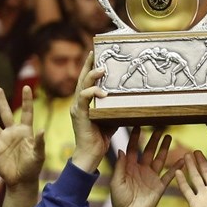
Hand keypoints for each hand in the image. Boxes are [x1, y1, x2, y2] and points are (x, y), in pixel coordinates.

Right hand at [0, 87, 44, 186]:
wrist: (21, 181)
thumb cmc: (33, 168)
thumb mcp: (38, 155)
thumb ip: (39, 143)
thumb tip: (42, 130)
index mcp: (25, 132)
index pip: (26, 113)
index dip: (27, 100)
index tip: (27, 86)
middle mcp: (12, 133)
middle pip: (6, 114)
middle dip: (2, 101)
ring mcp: (2, 140)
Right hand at [69, 53, 113, 172]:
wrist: (91, 154)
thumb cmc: (101, 137)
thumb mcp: (111, 117)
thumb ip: (114, 107)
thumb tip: (129, 99)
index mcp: (84, 102)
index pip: (86, 81)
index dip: (90, 67)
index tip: (96, 54)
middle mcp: (78, 102)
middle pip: (81, 78)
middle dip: (88, 64)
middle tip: (94, 52)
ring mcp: (77, 108)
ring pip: (81, 86)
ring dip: (91, 76)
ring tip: (102, 69)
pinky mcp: (79, 115)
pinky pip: (83, 99)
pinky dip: (93, 93)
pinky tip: (102, 92)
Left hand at [109, 129, 174, 206]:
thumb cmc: (119, 199)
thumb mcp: (117, 182)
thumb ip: (120, 166)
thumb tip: (121, 150)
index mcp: (130, 167)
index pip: (133, 149)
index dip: (136, 138)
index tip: (138, 125)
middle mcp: (141, 169)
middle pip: (149, 151)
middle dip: (154, 139)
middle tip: (159, 127)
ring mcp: (151, 177)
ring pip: (160, 159)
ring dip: (164, 149)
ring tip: (169, 137)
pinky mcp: (159, 186)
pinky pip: (169, 175)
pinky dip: (176, 168)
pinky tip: (182, 160)